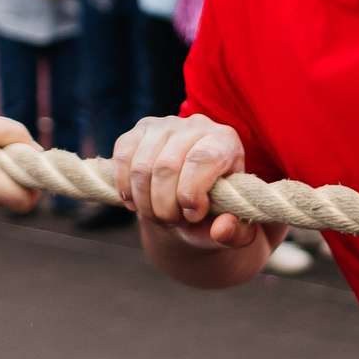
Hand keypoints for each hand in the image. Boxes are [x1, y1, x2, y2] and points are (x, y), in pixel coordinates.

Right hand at [112, 114, 270, 249]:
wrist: (190, 199)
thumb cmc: (214, 211)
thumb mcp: (232, 227)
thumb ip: (236, 233)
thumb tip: (221, 230)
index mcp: (225, 142)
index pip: (201, 159)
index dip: (190, 193)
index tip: (192, 216)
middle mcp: (197, 125)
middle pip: (166, 167)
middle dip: (164, 206)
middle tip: (172, 222)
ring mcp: (165, 124)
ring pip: (141, 167)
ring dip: (144, 203)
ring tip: (158, 216)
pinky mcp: (140, 130)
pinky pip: (122, 158)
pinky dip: (125, 189)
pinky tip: (136, 203)